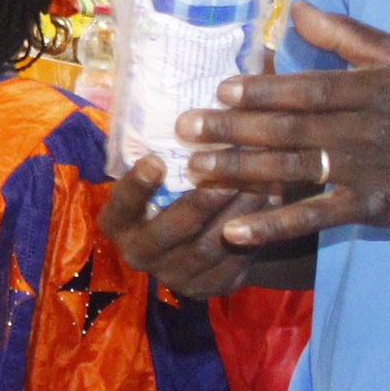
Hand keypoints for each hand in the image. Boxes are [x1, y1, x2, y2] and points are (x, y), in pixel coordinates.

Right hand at [96, 159, 284, 298]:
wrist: (199, 238)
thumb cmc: (175, 190)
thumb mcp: (160, 175)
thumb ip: (164, 153)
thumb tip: (178, 102)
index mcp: (118, 223)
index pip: (121, 206)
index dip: (136, 186)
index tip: (156, 160)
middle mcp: (138, 253)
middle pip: (166, 233)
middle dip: (198, 204)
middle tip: (226, 177)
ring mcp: (173, 276)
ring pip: (206, 248)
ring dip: (235, 215)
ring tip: (260, 184)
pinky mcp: (207, 288)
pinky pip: (232, 263)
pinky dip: (253, 233)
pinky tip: (271, 203)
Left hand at [172, 2, 389, 247]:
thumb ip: (349, 35)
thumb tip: (297, 9)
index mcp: (372, 88)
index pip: (306, 90)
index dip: (260, 91)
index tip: (218, 91)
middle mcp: (367, 130)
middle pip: (289, 130)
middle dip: (232, 130)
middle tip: (183, 129)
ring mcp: (370, 171)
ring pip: (295, 170)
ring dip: (241, 172)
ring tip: (196, 170)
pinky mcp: (375, 208)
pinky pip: (316, 216)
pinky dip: (275, 224)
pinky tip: (236, 229)